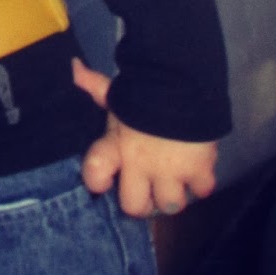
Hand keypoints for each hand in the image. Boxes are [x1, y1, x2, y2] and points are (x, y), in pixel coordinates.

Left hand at [72, 57, 217, 217]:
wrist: (184, 80)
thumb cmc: (146, 89)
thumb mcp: (118, 91)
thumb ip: (96, 86)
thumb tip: (74, 67)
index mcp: (117, 147)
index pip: (95, 176)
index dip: (98, 180)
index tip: (104, 180)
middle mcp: (141, 165)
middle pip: (134, 206)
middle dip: (142, 202)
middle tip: (148, 191)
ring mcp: (172, 171)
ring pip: (170, 204)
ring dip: (173, 195)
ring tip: (175, 183)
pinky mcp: (199, 169)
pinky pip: (202, 191)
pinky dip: (201, 183)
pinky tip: (198, 172)